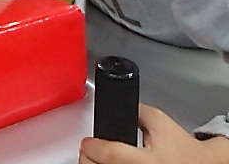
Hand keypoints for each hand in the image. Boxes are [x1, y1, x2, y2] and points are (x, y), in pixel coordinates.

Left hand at [79, 104, 228, 163]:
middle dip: (88, 158)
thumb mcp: (158, 120)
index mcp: (150, 160)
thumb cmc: (180, 146)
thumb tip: (114, 107)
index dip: (93, 146)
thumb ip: (136, 111)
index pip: (112, 154)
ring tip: (94, 159)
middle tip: (86, 149)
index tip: (87, 142)